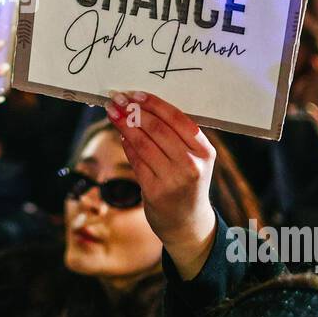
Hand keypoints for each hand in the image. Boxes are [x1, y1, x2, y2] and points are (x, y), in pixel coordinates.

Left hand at [104, 90, 216, 280]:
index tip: (135, 94)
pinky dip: (127, 145)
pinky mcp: (155, 191)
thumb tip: (141, 106)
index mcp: (204, 151)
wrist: (188, 222)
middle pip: (157, 129)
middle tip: (117, 100)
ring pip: (143, 143)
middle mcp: (191, 164)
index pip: (178, 119)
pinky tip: (120, 134)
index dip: (154, 104)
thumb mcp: (194, 159)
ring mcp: (173, 179)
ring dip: (124, 125)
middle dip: (133, 111)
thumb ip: (176, 136)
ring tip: (112, 113)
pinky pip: (136, 161)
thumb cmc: (188, 182)